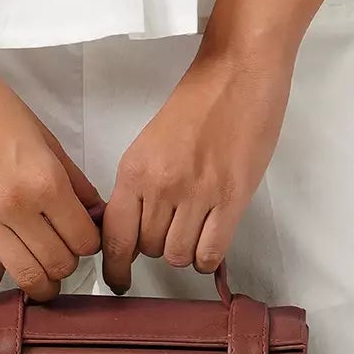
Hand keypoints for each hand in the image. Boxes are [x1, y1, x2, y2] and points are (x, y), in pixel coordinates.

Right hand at [0, 50, 103, 299]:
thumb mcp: (46, 138)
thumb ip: (74, 180)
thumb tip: (94, 212)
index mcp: (46, 181)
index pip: (84, 239)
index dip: (89, 243)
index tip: (81, 236)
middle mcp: (17, 206)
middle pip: (59, 263)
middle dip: (67, 262)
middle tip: (59, 250)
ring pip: (24, 276)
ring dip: (37, 280)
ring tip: (36, 267)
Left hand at [101, 39, 293, 292]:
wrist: (238, 73)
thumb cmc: (197, 102)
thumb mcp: (151, 143)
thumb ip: (141, 184)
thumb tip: (135, 226)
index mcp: (134, 169)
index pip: (115, 236)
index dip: (115, 267)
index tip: (119, 280)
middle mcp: (161, 185)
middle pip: (148, 248)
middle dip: (156, 248)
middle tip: (171, 231)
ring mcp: (198, 193)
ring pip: (178, 255)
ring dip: (184, 251)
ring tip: (194, 231)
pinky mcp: (232, 197)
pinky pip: (211, 253)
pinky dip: (208, 257)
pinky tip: (211, 241)